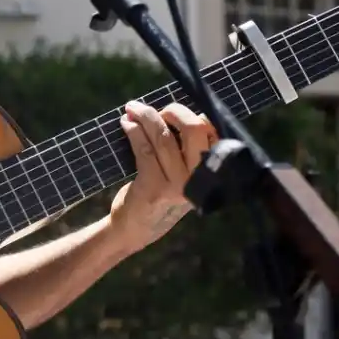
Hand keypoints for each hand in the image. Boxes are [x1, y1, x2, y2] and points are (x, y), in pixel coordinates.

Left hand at [109, 101, 217, 247]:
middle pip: (193, 129)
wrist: (135, 229)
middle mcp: (198, 179)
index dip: (193, 115)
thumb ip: (189, 151)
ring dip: (146, 116)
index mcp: (211, 173)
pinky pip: (144, 149)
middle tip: (156, 109)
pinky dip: (134, 131)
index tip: (174, 111)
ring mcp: (177, 184)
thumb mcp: (183, 177)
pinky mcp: (153, 186)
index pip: (212, 133)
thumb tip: (180, 112)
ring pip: (164, 136)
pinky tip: (126, 124)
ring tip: (132, 109)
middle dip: (173, 111)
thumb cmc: (160, 195)